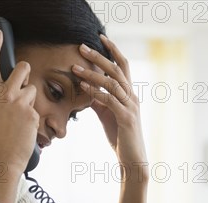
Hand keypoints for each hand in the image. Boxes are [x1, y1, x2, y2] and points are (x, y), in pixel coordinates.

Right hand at [0, 29, 38, 174]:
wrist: (2, 162)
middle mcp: (6, 95)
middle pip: (23, 68)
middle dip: (24, 70)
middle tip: (22, 78)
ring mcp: (22, 105)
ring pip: (32, 89)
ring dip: (28, 98)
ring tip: (19, 115)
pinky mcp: (34, 115)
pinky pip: (35, 109)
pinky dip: (30, 116)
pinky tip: (22, 129)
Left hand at [72, 35, 148, 180]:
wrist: (133, 159)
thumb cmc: (120, 137)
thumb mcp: (107, 115)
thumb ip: (99, 100)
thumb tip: (86, 88)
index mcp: (129, 94)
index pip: (123, 66)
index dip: (113, 50)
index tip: (100, 37)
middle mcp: (133, 97)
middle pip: (117, 69)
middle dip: (99, 56)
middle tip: (81, 46)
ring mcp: (131, 107)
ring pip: (113, 83)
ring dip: (92, 73)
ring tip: (75, 67)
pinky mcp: (126, 118)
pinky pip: (109, 100)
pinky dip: (95, 91)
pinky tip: (83, 86)